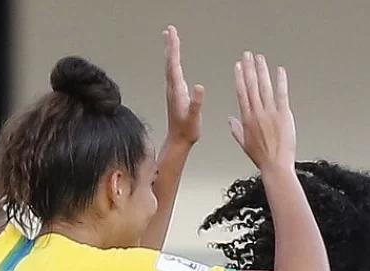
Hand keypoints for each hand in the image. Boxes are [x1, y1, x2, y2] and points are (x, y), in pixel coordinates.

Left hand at [163, 26, 204, 145]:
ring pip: (170, 66)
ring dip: (170, 51)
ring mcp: (173, 90)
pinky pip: (173, 72)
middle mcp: (172, 88)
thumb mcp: (194, 118)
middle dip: (171, 45)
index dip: (174, 49)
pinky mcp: (176, 93)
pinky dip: (173, 62)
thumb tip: (199, 87)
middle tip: (170, 30)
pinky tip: (175, 60)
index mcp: (177, 91)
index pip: (174, 65)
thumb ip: (196, 103)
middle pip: (170, 62)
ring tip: (170, 39)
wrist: (179, 141)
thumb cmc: (187, 130)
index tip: (173, 35)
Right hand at [231, 51, 295, 171]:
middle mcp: (257, 112)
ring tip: (260, 58)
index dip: (239, 77)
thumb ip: (236, 129)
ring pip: (264, 87)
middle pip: (251, 85)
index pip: (241, 92)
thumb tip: (230, 119)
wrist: (276, 165)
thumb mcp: (244, 144)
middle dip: (249, 68)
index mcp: (247, 118)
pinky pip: (282, 94)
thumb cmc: (261, 157)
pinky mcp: (284, 115)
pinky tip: (279, 70)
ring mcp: (270, 113)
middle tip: (248, 55)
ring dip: (262, 70)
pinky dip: (281, 81)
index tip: (238, 66)